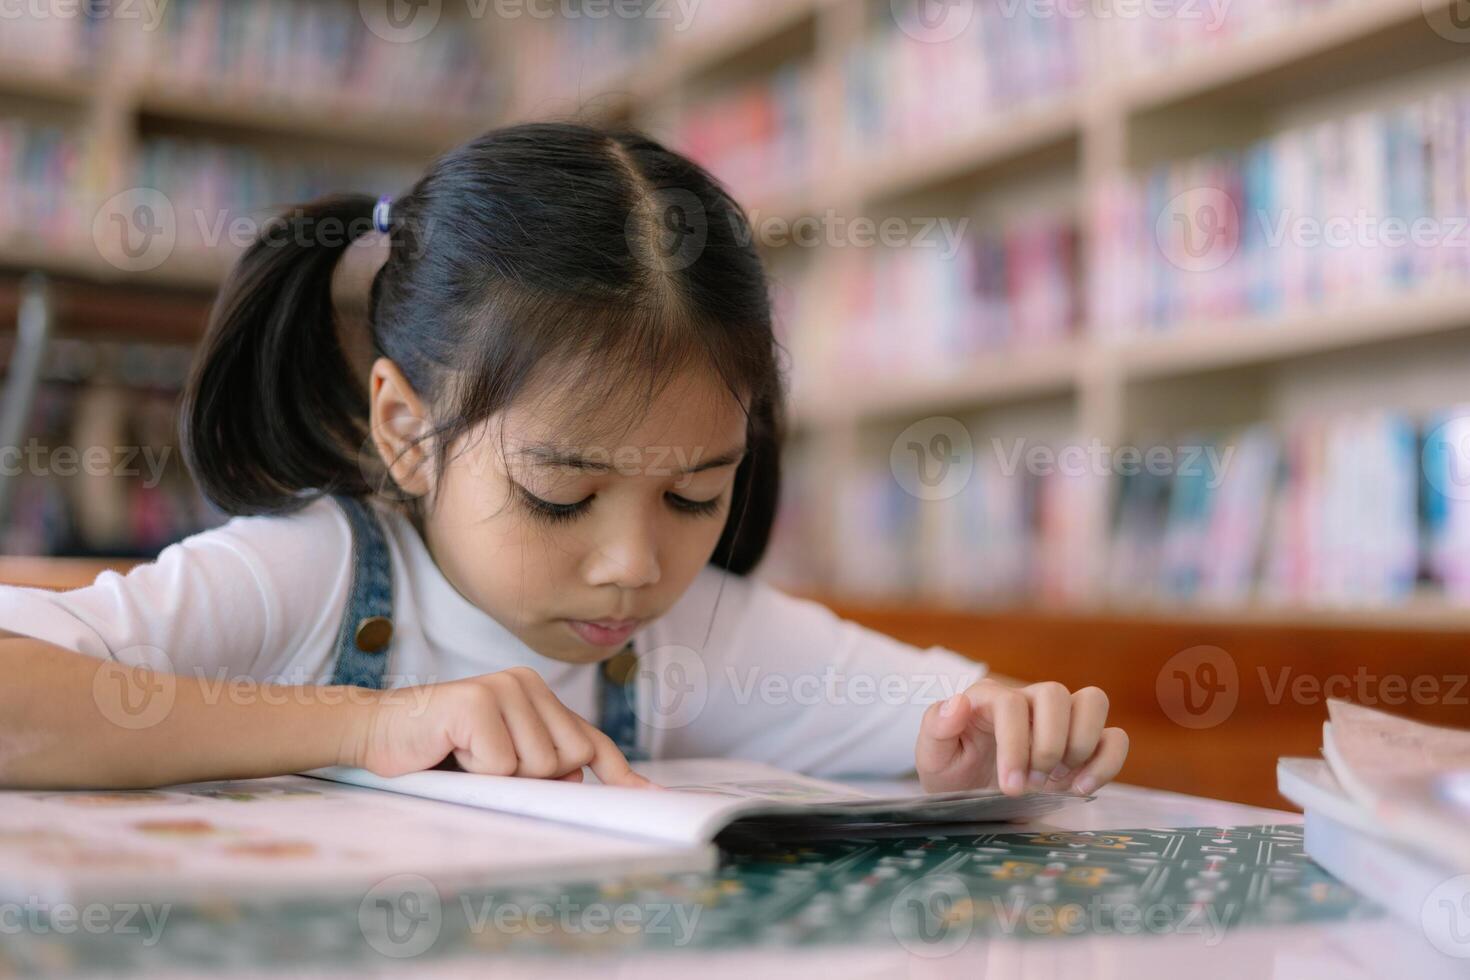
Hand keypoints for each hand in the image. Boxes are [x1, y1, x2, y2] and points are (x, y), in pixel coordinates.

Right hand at [345, 666, 652, 787]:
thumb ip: (541, 766)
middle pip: (568, 760)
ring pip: (538, 766)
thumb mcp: (500, 761)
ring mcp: (504, 688)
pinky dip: (475, 772)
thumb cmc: (439, 751)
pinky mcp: (479, 702)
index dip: (619, 772)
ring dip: (498, 777)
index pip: (589, 740)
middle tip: (484, 765)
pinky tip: (451, 750)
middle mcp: (527, 684)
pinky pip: (501, 765)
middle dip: (532, 779)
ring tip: (464, 755)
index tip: (649, 795)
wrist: (376, 733)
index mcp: (538, 695)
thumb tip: (580, 782)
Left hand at [915, 679, 1127, 795]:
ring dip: (1081, 746)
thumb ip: (936, 728)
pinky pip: (1115, 737)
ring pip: (1093, 701)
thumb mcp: (931, 757)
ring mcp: (1060, 720)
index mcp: (990, 699)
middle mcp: (1029, 701)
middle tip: (1029, 784)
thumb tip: (958, 703)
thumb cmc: (951, 772)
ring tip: (1057, 780)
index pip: (1013, 703)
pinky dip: (1108, 761)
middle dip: (1047, 745)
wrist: (969, 797)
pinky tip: (1082, 787)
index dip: (1016, 745)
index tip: (1010, 786)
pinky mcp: (1084, 744)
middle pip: (1055, 693)